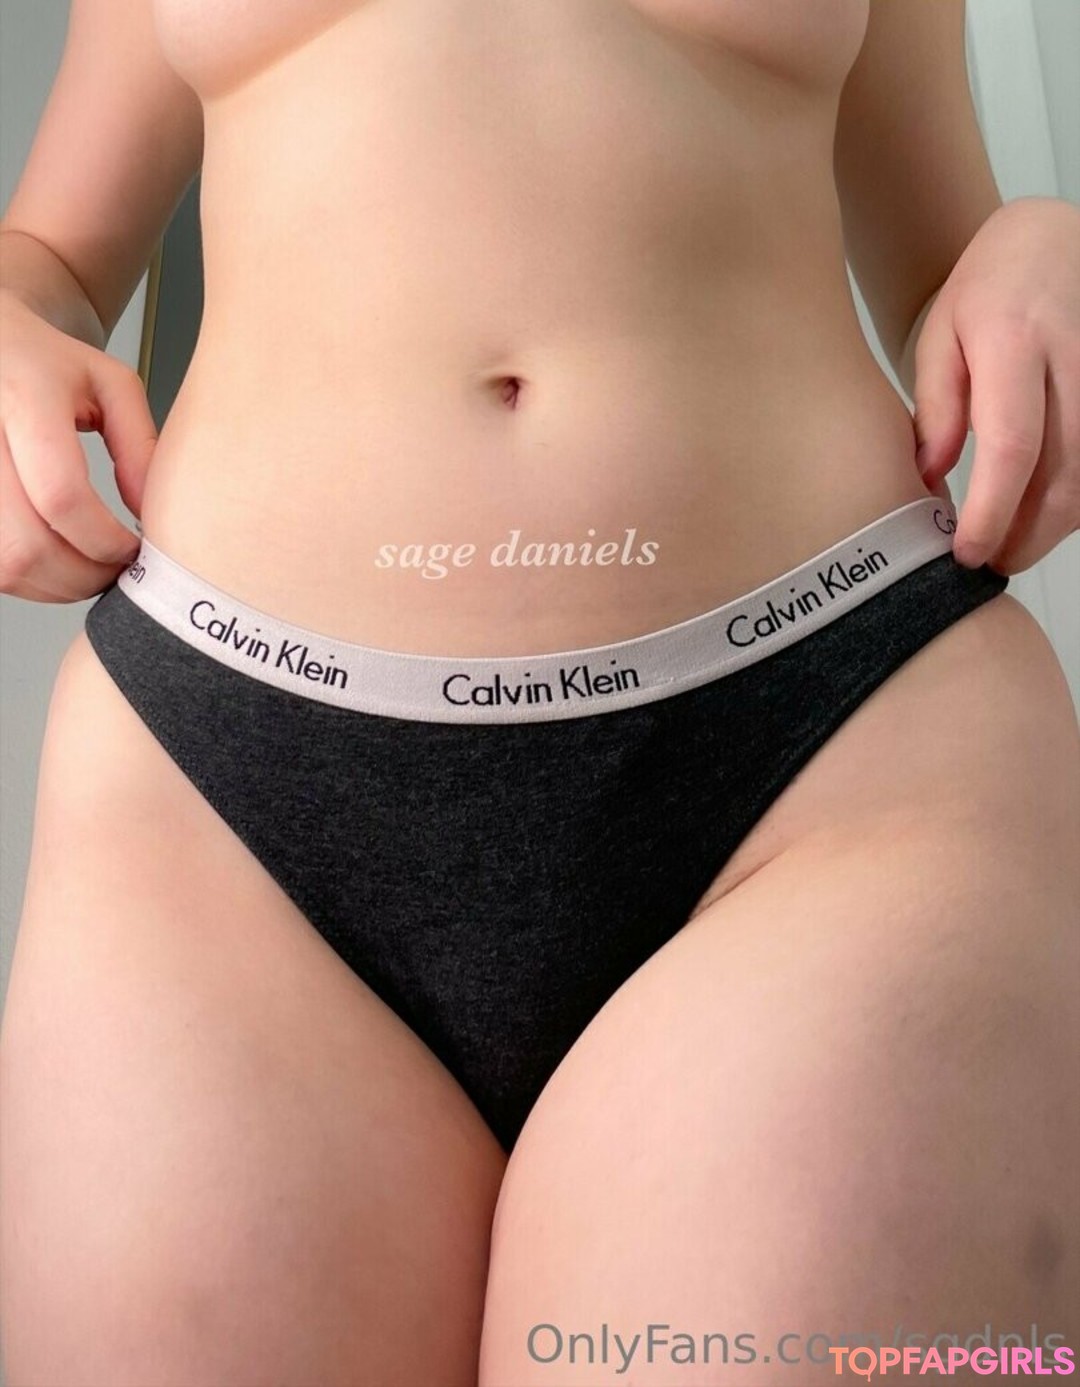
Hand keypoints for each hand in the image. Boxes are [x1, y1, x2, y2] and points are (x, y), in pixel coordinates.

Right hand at [0, 288, 154, 601]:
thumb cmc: (45, 364)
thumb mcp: (109, 383)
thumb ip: (139, 446)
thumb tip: (153, 516)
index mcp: (25, 395)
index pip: (61, 495)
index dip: (104, 540)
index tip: (133, 548)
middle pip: (27, 545)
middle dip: (84, 575)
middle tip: (117, 571)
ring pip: (3, 566)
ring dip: (55, 586)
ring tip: (89, 567)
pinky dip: (26, 578)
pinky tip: (54, 560)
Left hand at [911, 196, 1079, 574]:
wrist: (1054, 237)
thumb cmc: (989, 290)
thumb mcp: (943, 335)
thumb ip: (938, 406)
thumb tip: (930, 477)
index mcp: (1016, 342)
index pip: (1014, 446)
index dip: (994, 511)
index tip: (967, 553)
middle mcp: (1076, 359)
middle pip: (1065, 472)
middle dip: (1029, 534)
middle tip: (990, 565)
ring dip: (1055, 525)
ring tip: (1013, 545)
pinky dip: (1076, 498)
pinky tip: (1044, 513)